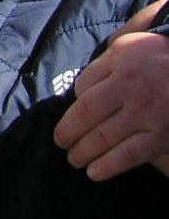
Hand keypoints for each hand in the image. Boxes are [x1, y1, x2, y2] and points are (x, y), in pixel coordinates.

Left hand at [54, 0, 168, 179]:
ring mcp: (147, 114)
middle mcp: (132, 88)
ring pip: (103, 137)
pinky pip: (129, 155)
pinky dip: (108, 166)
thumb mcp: (133, 45)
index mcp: (123, 63)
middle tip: (60, 142)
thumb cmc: (162, 59)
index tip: (69, 115)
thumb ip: (107, 59)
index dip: (71, 102)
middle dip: (67, 132)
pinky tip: (94, 173)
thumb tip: (82, 85)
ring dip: (82, 152)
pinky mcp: (161, 136)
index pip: (83, 86)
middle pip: (85, 114)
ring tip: (74, 159)